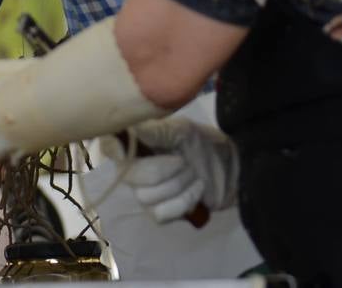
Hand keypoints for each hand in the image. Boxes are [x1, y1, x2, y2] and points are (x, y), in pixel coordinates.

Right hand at [99, 117, 239, 223]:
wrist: (232, 169)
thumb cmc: (203, 143)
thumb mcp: (182, 130)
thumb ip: (155, 131)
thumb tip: (129, 128)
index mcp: (134, 144)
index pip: (109, 146)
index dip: (113, 148)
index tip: (125, 149)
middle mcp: (132, 169)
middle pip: (130, 176)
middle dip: (163, 170)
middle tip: (184, 161)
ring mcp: (144, 193)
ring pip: (147, 196)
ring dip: (178, 184)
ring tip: (194, 175)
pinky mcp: (159, 213)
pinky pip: (161, 214)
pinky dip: (184, 201)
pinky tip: (197, 191)